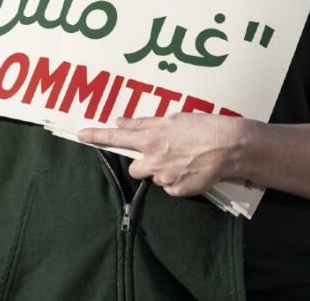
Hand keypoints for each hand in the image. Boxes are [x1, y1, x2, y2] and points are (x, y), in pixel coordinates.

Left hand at [79, 114, 245, 196]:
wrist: (228, 146)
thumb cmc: (201, 127)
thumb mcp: (171, 118)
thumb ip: (144, 123)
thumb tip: (121, 120)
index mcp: (150, 138)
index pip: (116, 137)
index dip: (97, 136)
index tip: (81, 135)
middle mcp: (153, 158)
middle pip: (135, 168)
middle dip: (143, 163)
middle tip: (161, 155)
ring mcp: (165, 176)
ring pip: (154, 177)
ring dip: (162, 171)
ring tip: (182, 160)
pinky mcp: (179, 190)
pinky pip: (170, 188)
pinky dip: (176, 181)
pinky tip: (190, 170)